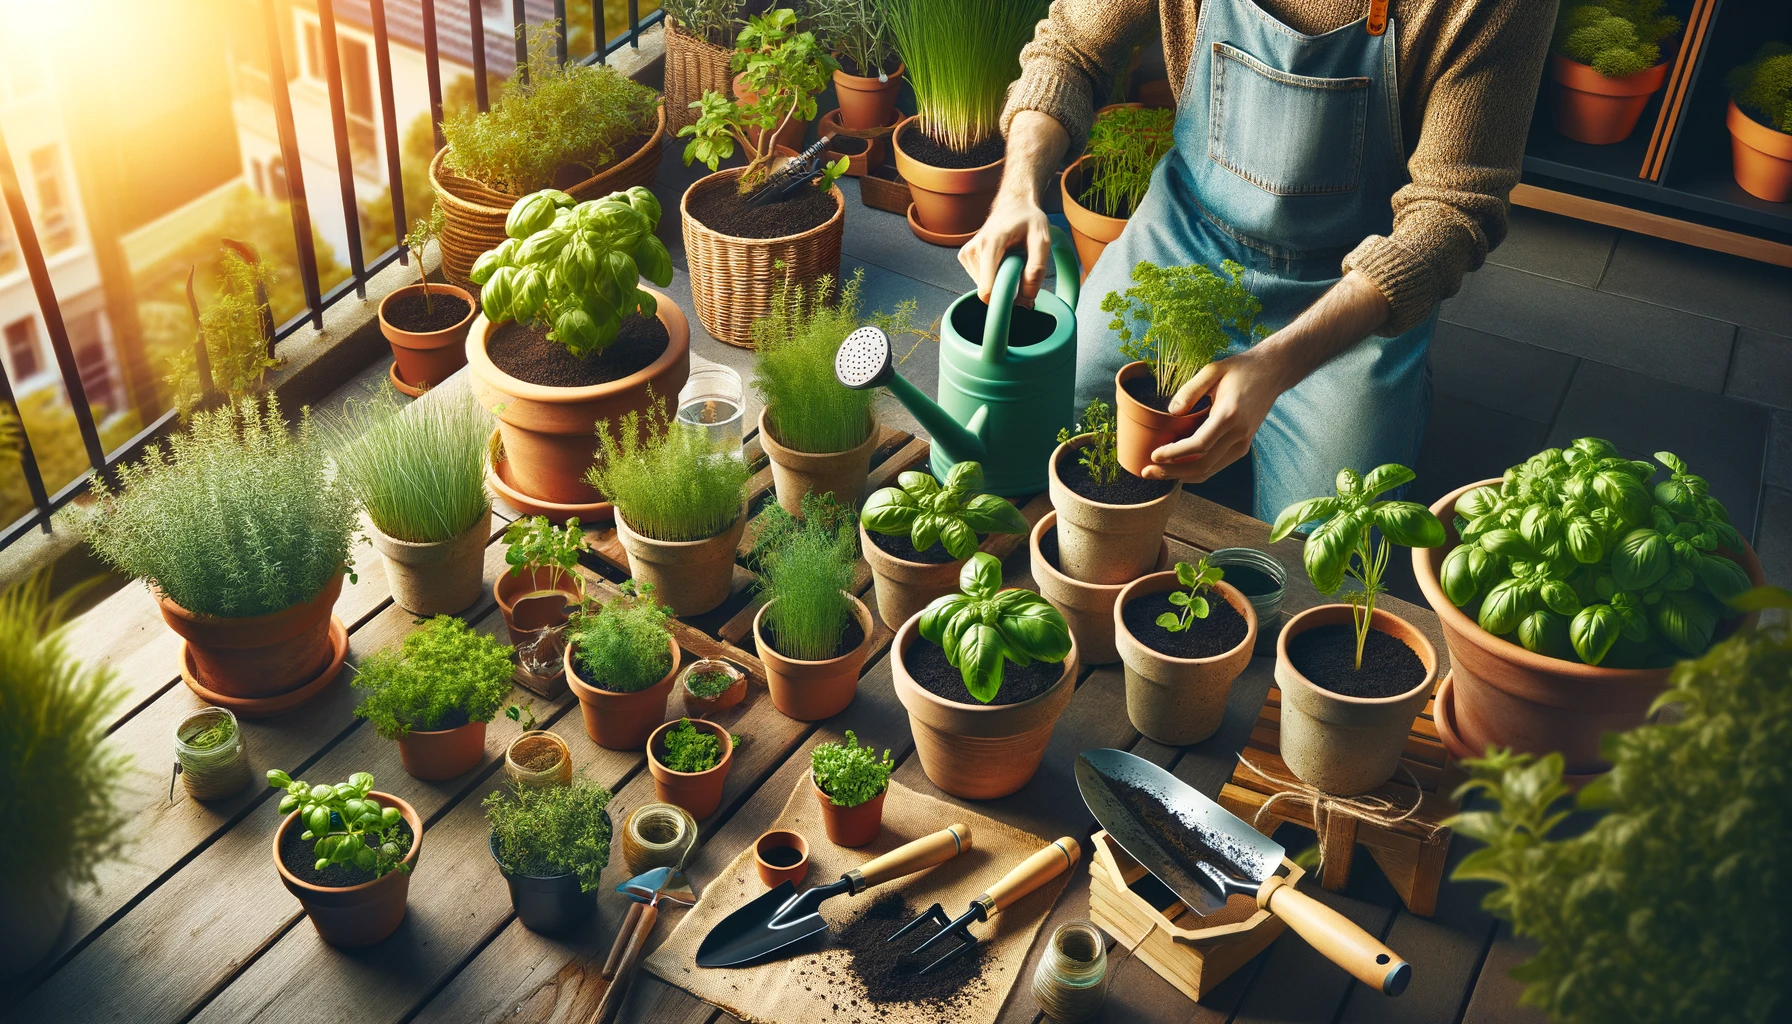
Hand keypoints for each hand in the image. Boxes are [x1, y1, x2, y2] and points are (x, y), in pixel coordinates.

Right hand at [958, 192, 1053, 306]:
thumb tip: (1026, 299)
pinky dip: (993, 275)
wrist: (1014, 203)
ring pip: (984, 287)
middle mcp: (973, 249)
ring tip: (1010, 259)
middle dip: (1005, 287)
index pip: (987, 289)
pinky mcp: (965, 256)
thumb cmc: (1029, 219)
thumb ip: (1037, 269)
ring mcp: (966, 253)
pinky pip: (981, 280)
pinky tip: (1001, 259)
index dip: (1004, 300)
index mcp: (990, 244)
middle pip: (987, 290)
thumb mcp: (1042, 240)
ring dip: (1000, 279)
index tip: (1019, 298)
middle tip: (1019, 267)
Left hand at [1142, 347, 1290, 482]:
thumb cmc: (1241, 369)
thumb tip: (1171, 412)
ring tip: (1158, 473)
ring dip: (1182, 476)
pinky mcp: (1243, 446)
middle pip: (1202, 465)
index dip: (1174, 454)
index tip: (1154, 455)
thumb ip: (1190, 390)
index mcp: (1229, 415)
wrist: (1272, 373)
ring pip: (1209, 470)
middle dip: (1172, 472)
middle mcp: (1238, 434)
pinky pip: (1217, 465)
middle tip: (1147, 472)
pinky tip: (1178, 470)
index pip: (1198, 445)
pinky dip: (1196, 471)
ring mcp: (1243, 443)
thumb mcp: (1212, 370)